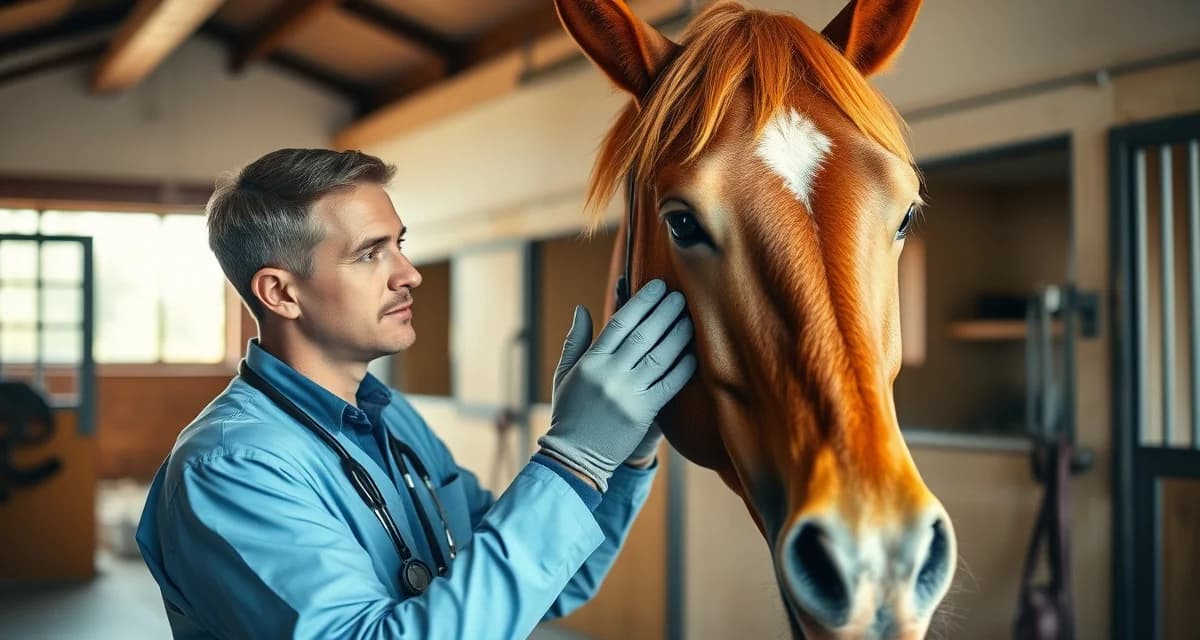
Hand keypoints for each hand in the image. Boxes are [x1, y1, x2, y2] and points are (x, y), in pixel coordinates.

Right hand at [537, 280, 695, 491]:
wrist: (575, 456)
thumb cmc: (570, 412)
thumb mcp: (565, 374)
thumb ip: (575, 341)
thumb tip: (582, 308)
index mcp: (590, 362)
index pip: (620, 323)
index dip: (641, 301)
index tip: (657, 286)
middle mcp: (609, 374)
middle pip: (643, 335)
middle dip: (664, 312)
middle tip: (680, 296)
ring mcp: (627, 394)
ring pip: (659, 357)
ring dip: (677, 335)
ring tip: (690, 319)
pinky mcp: (643, 413)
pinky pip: (668, 385)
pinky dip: (682, 368)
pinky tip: (693, 355)